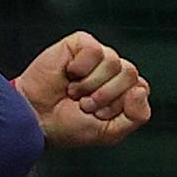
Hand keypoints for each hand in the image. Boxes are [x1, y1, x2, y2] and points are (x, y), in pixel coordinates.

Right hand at [14, 31, 151, 147]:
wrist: (35, 118)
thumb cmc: (68, 126)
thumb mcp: (109, 133)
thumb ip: (137, 117)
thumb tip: (140, 89)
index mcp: (124, 89)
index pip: (141, 89)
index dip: (120, 105)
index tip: (99, 115)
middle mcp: (113, 70)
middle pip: (130, 74)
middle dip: (105, 96)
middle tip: (84, 104)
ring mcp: (98, 55)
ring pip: (114, 63)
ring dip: (90, 85)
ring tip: (73, 92)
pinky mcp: (81, 44)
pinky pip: (95, 50)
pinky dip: (80, 68)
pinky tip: (68, 74)